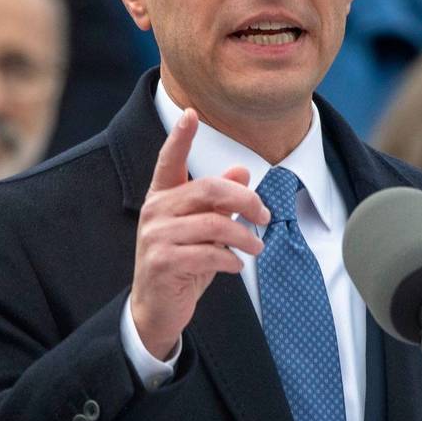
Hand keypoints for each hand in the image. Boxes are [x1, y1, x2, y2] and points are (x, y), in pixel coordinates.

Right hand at [130, 109, 269, 358]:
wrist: (157, 308)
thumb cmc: (183, 261)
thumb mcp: (204, 228)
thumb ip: (219, 201)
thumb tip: (241, 171)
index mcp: (163, 197)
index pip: (170, 160)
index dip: (180, 137)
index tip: (190, 113)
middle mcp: (156, 211)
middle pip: (209, 190)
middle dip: (246, 201)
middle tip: (266, 216)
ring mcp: (156, 237)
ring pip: (215, 224)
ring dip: (245, 237)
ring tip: (257, 247)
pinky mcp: (163, 262)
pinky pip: (209, 253)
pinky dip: (231, 260)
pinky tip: (235, 266)